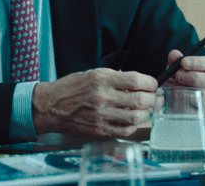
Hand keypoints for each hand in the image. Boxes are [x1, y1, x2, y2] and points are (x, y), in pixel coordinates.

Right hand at [32, 68, 156, 136]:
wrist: (51, 106)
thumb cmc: (70, 88)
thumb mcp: (92, 73)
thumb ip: (114, 77)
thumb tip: (137, 82)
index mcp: (101, 79)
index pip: (136, 80)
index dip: (150, 83)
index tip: (152, 84)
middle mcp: (103, 97)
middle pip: (140, 100)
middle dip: (152, 98)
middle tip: (153, 97)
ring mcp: (102, 115)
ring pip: (137, 117)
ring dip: (145, 113)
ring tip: (143, 109)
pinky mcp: (100, 129)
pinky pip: (126, 130)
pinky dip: (133, 125)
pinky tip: (130, 119)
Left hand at [163, 50, 204, 123]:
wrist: (181, 101)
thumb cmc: (181, 81)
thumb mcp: (177, 70)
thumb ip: (175, 61)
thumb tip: (174, 54)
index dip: (199, 62)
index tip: (183, 62)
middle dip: (195, 77)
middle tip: (178, 75)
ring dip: (193, 93)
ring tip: (176, 89)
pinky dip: (192, 106)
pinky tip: (181, 101)